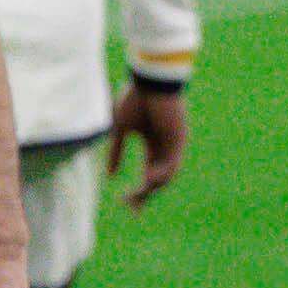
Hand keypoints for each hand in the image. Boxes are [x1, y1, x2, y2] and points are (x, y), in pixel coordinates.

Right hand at [112, 78, 188, 203]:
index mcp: (153, 144)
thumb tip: (109, 177)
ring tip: (136, 195)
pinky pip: (172, 164)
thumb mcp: (120, 129)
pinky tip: (147, 180)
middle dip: (144, 194)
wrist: (149, 80)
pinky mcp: (178, 139)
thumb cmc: (134, 99)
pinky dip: (160, 174)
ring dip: (150, 188)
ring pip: (166, 176)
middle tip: (131, 207)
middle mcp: (165, 147)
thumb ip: (116, 152)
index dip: (138, 191)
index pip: (148, 174)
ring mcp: (174, 145)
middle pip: (157, 180)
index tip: (125, 205)